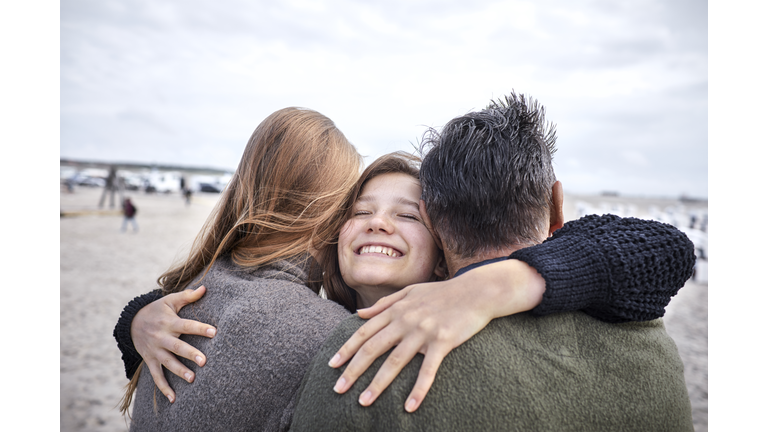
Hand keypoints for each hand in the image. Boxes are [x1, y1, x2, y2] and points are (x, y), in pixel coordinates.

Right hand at [130, 285, 216, 402]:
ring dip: (179, 371)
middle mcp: (162, 337)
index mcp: (169, 322)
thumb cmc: (156, 310)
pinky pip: (156, 376)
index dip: (200, 328)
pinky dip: (164, 388)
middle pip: (177, 346)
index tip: (214, 332)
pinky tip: (173, 399)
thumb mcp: (169, 301)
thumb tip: (205, 288)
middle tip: (204, 361)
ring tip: (192, 379)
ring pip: (167, 363)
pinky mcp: (150, 360)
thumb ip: (187, 296)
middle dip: (190, 354)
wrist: (131, 322)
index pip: (187, 325)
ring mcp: (155, 350)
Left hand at [327, 259, 544, 411]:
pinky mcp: (443, 341)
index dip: (347, 349)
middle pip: (373, 348)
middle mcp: (405, 320)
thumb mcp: (410, 292)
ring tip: (363, 402)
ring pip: (395, 361)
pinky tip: (409, 407)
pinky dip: (418, 389)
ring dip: (377, 384)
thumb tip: (358, 314)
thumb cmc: (442, 293)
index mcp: (396, 309)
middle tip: (338, 389)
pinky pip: (428, 370)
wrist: (476, 291)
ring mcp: (423, 331)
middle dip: (353, 370)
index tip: (331, 365)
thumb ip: (384, 304)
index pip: (364, 332)